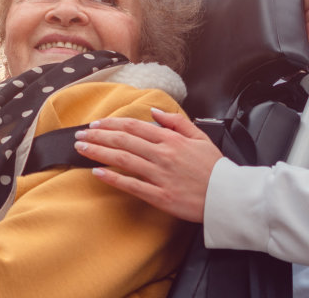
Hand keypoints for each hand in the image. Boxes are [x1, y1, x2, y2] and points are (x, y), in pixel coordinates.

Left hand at [74, 109, 222, 222]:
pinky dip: (113, 178)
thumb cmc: (215, 169)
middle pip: (124, 141)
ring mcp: (160, 175)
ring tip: (82, 148)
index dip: (112, 124)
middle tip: (80, 134)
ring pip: (123, 159)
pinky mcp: (160, 196)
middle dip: (98, 136)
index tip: (96, 124)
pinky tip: (97, 173)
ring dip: (99, 152)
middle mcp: (163, 155)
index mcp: (172, 140)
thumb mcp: (200, 137)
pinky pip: (132, 185)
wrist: (228, 197)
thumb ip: (177, 122)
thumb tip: (154, 112)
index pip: (135, 127)